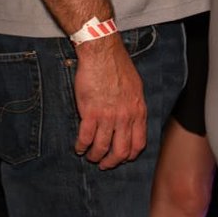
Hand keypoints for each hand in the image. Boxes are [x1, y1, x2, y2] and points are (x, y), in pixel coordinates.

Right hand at [72, 35, 147, 169]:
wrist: (102, 53)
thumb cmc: (118, 66)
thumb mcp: (136, 88)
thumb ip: (134, 107)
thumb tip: (131, 121)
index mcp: (138, 112)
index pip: (138, 144)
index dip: (129, 156)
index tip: (121, 158)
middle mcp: (125, 117)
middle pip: (121, 152)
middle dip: (111, 162)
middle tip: (104, 164)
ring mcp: (108, 116)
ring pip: (102, 148)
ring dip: (94, 156)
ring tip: (89, 156)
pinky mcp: (90, 112)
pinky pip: (86, 137)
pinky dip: (81, 146)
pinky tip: (78, 147)